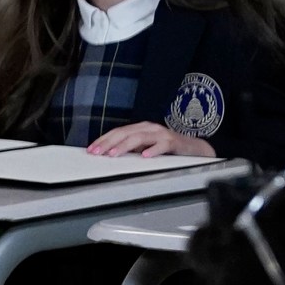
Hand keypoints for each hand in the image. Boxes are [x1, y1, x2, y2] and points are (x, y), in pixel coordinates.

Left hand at [89, 122, 214, 158]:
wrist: (193, 148)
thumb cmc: (166, 147)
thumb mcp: (144, 147)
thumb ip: (129, 149)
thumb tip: (108, 155)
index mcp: (140, 129)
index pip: (117, 132)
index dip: (103, 140)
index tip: (91, 149)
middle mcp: (148, 128)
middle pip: (124, 133)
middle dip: (108, 142)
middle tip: (97, 152)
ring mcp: (161, 134)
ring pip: (139, 137)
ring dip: (124, 146)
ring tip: (113, 154)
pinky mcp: (173, 142)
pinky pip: (162, 145)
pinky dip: (153, 150)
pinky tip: (145, 156)